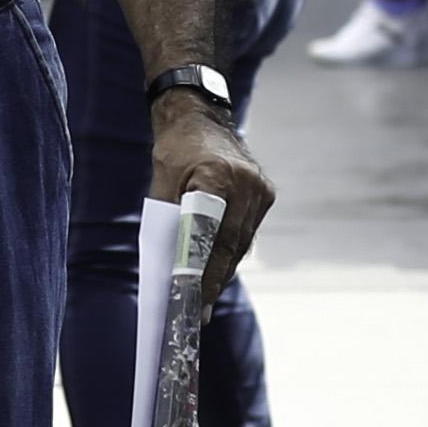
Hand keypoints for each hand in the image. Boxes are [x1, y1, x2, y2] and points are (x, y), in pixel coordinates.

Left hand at [147, 95, 274, 290]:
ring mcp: (260, 188)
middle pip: (230, 244)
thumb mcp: (161, 181)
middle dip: (213, 280)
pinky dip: (232, 252)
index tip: (193, 298)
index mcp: (217, 176)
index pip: (211, 234)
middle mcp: (246, 183)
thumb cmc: (175, 150)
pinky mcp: (265, 193)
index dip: (204, 270)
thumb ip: (169, 220)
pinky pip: (248, 231)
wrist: (200, 117)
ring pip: (242, 242)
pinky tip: (219, 272)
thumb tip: (173, 265)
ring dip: (224, 269)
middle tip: (197, 310)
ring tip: (205, 298)